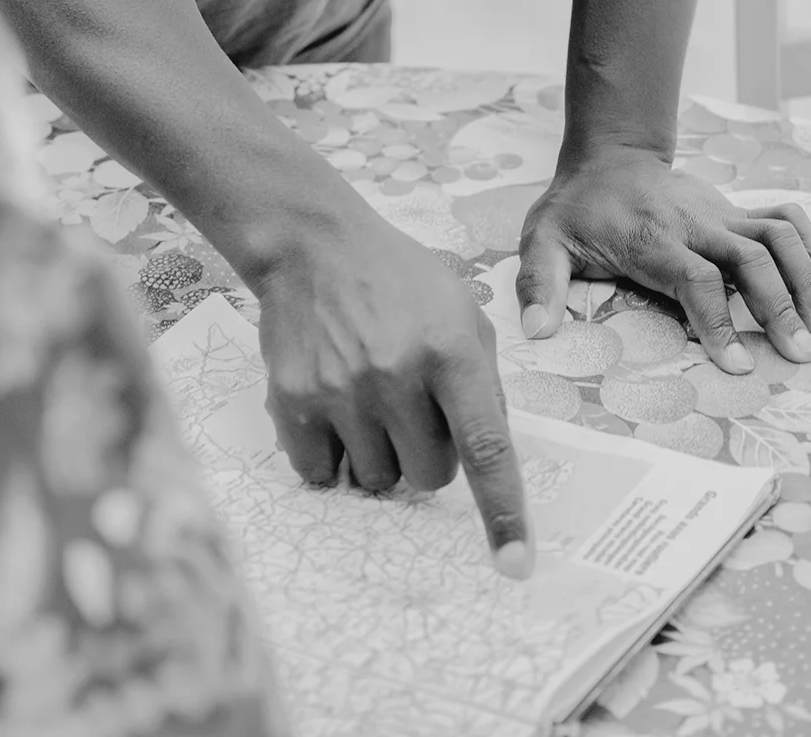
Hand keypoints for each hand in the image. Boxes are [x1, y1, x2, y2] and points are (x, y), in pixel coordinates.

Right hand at [246, 216, 532, 577]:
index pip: (486, 448)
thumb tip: (489, 454)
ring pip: (378, 481)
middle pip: (429, 477)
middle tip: (413, 407)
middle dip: (429, 453)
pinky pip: (323, 474)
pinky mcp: (294, 401)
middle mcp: (396, 374)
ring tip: (370, 399)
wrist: (314, 246)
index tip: (516, 564)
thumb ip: (484, 382)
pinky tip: (335, 409)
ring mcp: (341, 391)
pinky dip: (333, 457)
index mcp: (450, 352)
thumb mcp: (462, 312)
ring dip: (382, 455)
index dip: (504, 512)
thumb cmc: (400, 280)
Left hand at [516, 147, 810, 372]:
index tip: (738, 365)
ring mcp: (721, 213)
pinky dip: (809, 244)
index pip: (696, 279)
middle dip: (780, 307)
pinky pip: (785, 217)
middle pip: (752, 258)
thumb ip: (539, 284)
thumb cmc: (577, 209)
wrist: (608, 157)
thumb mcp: (543, 240)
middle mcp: (695, 222)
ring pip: (780, 235)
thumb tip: (535, 332)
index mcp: (651, 236)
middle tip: (801, 356)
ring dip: (807, 279)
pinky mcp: (735, 210)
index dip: (719, 321)